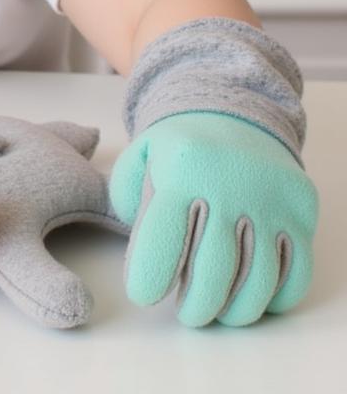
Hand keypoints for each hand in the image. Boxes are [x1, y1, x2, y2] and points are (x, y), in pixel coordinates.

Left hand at [108, 111, 318, 326]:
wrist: (232, 113)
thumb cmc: (178, 149)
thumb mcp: (141, 158)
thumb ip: (128, 200)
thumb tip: (140, 255)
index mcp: (182, 169)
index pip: (163, 236)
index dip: (151, 276)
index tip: (142, 297)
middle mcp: (228, 184)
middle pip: (214, 269)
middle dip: (197, 305)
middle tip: (187, 315)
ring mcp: (270, 199)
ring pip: (258, 278)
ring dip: (235, 310)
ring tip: (217, 313)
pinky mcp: (301, 210)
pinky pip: (296, 271)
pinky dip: (275, 298)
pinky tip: (253, 299)